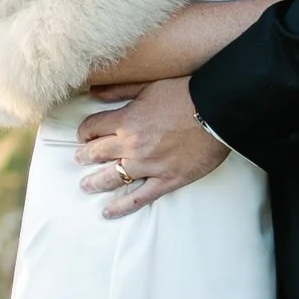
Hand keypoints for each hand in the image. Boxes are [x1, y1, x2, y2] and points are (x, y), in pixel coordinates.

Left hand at [75, 79, 227, 217]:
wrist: (219, 112)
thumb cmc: (186, 94)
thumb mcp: (149, 86)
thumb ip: (120, 90)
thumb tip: (94, 92)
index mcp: (127, 120)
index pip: (92, 128)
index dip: (84, 132)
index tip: (84, 135)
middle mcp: (132, 145)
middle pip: (96, 154)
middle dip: (84, 156)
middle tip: (79, 159)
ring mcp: (149, 165)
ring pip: (111, 178)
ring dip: (94, 183)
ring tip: (86, 186)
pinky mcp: (166, 180)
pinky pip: (139, 198)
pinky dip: (121, 207)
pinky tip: (108, 211)